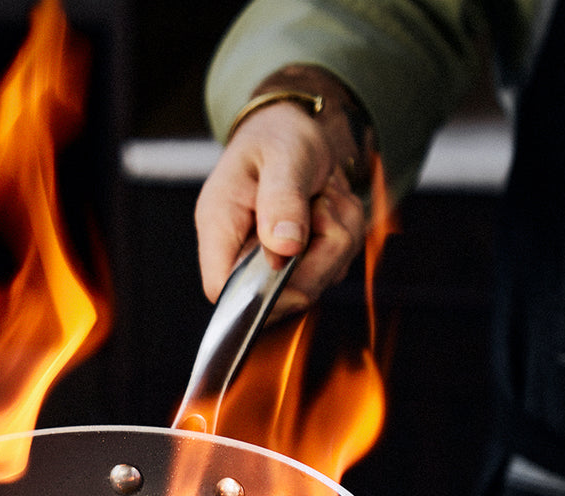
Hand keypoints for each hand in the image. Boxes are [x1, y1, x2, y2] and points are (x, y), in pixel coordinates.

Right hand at [194, 89, 368, 306]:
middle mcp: (242, 250)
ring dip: (337, 239)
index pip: (222, 289)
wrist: (294, 130)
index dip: (259, 294)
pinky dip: (345, 236)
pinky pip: (335, 267)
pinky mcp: (300, 263)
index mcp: (219, 225)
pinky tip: (330, 207)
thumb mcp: (284, 156)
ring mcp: (273, 261)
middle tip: (322, 207)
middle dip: (318, 257)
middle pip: (281, 295)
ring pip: (317, 282)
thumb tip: (283, 248)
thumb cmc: (278, 137)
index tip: (295, 270)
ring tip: (324, 198)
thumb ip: (282, 199)